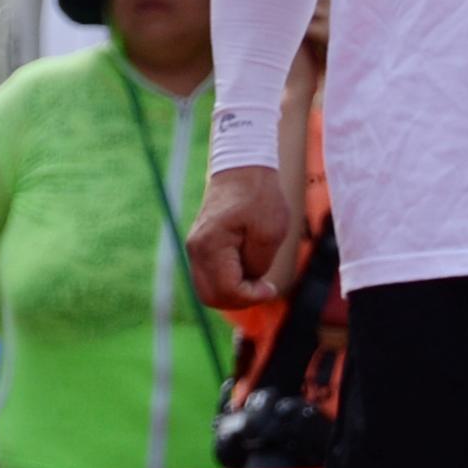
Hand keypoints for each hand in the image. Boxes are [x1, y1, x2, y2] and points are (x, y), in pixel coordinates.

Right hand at [186, 165, 290, 309]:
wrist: (242, 167)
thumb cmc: (259, 196)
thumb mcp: (271, 231)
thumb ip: (258, 264)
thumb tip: (249, 282)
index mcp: (211, 245)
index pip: (227, 291)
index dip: (251, 297)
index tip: (271, 287)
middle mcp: (196, 250)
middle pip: (211, 297)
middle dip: (240, 300)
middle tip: (262, 287)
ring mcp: (196, 248)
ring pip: (208, 291)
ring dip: (233, 292)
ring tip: (255, 278)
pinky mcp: (201, 246)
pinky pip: (210, 278)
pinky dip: (228, 283)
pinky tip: (247, 269)